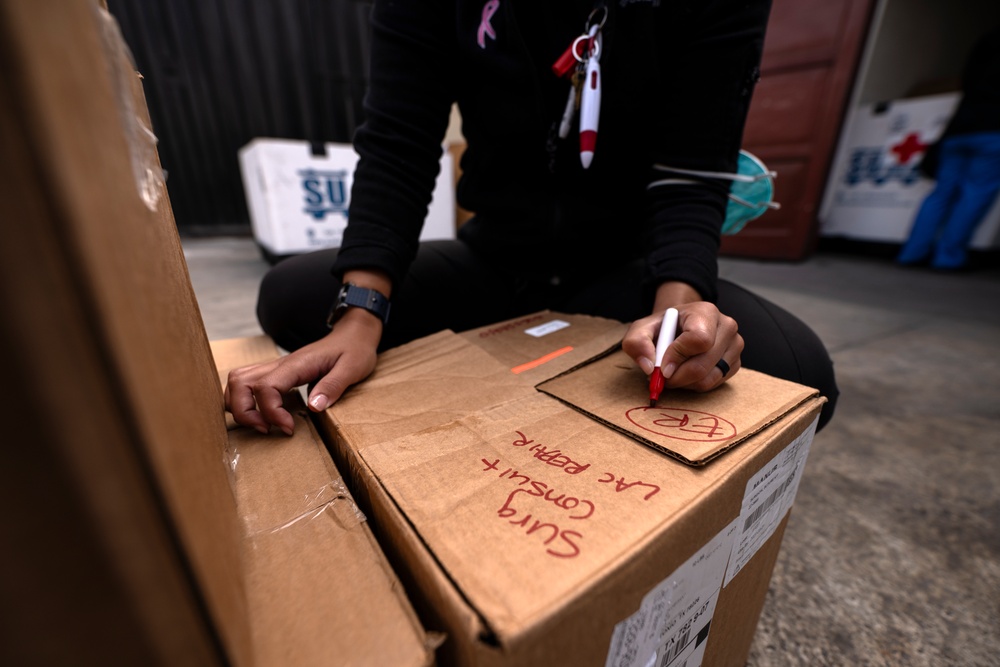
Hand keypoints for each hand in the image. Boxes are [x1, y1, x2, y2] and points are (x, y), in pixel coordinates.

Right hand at [224, 308, 381, 434]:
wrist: (352, 334)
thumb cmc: (354, 350)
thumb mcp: (352, 368)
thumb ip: (333, 386)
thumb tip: (314, 406)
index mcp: (297, 364)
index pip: (266, 386)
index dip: (270, 411)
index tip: (289, 427)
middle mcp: (280, 364)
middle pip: (239, 382)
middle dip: (244, 411)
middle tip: (267, 429)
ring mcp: (275, 367)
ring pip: (237, 381)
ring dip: (240, 406)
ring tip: (263, 424)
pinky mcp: (276, 373)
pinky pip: (247, 383)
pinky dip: (244, 400)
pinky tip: (263, 414)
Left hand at [622, 301, 742, 392]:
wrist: (681, 327)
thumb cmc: (664, 328)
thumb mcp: (642, 329)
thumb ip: (637, 343)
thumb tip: (649, 367)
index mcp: (706, 312)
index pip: (699, 339)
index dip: (678, 356)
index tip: (662, 366)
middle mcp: (726, 326)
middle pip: (703, 364)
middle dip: (677, 376)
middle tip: (662, 376)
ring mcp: (735, 345)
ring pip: (709, 378)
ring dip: (685, 383)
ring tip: (673, 372)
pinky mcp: (735, 363)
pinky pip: (715, 384)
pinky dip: (696, 385)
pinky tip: (686, 373)